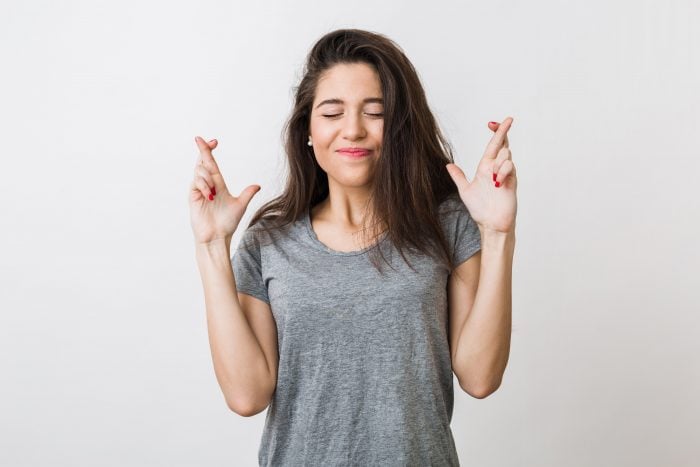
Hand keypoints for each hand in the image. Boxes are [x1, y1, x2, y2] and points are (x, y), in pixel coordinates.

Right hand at [189, 136, 260, 244]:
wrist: (217, 237)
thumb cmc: (227, 224)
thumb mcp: (240, 205)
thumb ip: (247, 194)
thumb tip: (258, 185)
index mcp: (218, 184)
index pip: (212, 163)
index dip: (210, 151)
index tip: (214, 141)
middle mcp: (207, 185)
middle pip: (202, 162)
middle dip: (203, 150)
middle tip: (203, 140)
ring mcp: (198, 190)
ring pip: (199, 171)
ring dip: (207, 177)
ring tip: (214, 192)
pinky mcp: (192, 196)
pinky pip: (195, 183)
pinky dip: (203, 185)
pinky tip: (210, 195)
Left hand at [445, 117, 516, 234]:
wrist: (490, 224)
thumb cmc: (480, 209)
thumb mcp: (465, 190)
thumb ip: (458, 176)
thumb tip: (448, 165)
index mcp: (485, 167)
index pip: (494, 145)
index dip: (498, 131)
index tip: (499, 120)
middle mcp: (497, 168)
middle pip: (502, 145)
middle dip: (501, 136)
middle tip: (496, 137)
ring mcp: (506, 174)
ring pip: (506, 155)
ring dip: (497, 164)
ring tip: (493, 180)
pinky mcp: (512, 181)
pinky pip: (509, 167)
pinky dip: (502, 173)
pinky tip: (498, 184)